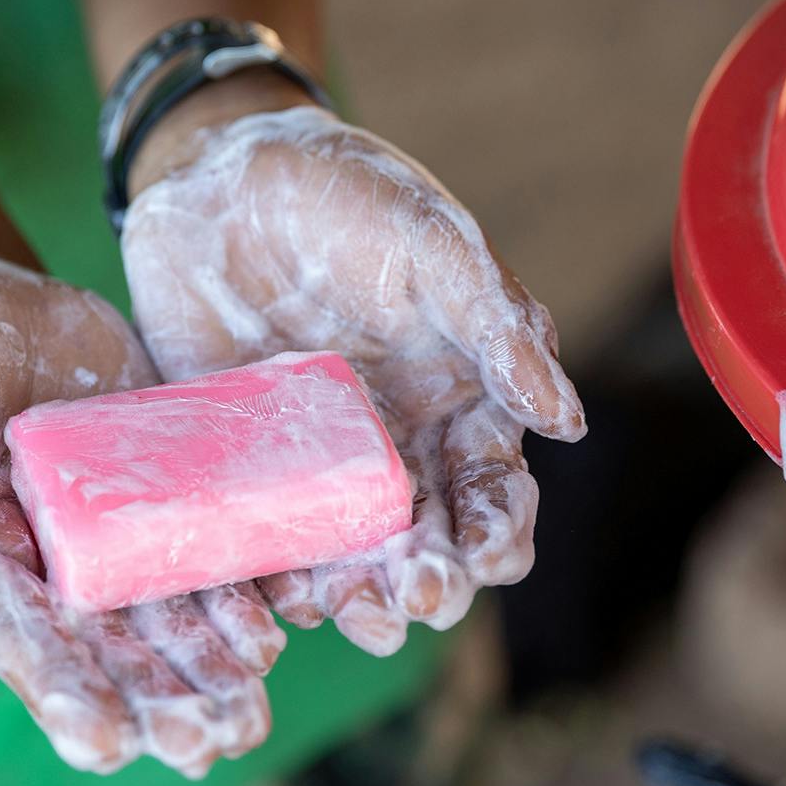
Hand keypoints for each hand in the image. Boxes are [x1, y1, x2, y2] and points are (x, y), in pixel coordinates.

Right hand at [0, 257, 287, 778]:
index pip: (20, 641)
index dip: (61, 690)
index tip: (104, 743)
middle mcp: (49, 574)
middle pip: (109, 654)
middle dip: (157, 702)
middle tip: (204, 746)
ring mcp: (113, 541)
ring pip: (167, 623)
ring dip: (208, 673)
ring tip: (246, 720)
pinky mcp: (165, 497)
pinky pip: (209, 557)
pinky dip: (241, 597)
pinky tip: (275, 634)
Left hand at [121, 101, 586, 655]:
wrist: (217, 172)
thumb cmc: (346, 194)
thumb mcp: (435, 245)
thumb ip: (499, 328)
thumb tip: (568, 423)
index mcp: (459, 406)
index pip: (494, 494)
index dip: (498, 533)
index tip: (488, 554)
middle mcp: (395, 454)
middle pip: (425, 548)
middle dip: (430, 581)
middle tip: (417, 594)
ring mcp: (314, 471)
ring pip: (347, 564)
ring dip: (358, 600)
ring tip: (358, 613)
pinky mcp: (239, 471)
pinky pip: (259, 542)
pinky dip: (270, 580)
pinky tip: (276, 597)